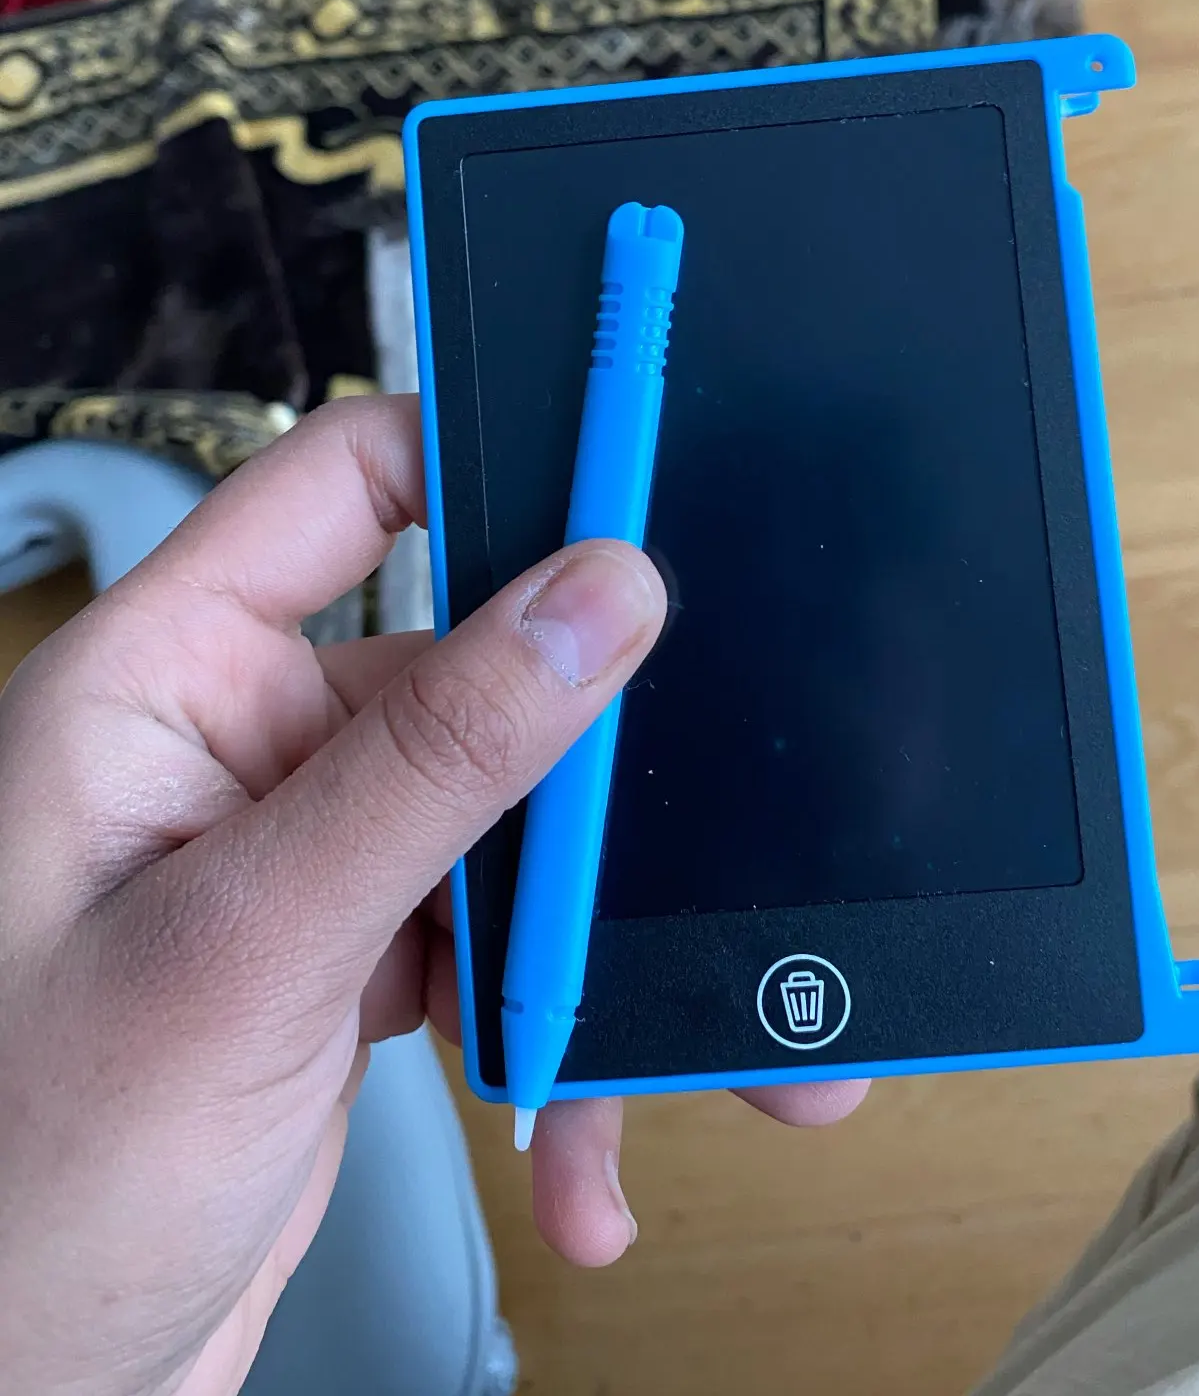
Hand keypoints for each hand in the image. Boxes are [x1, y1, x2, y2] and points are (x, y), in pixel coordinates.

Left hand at [0, 396, 867, 1395]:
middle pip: (473, 673)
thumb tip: (592, 603)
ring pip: (510, 826)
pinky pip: (498, 947)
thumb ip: (433, 766)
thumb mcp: (248, 948)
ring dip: (592, 942)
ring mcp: (304, 858)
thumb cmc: (18, 1185)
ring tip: (670, 1040)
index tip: (634, 476)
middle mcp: (242, 749)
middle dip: (592, 775)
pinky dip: (556, 1036)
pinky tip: (572, 1137)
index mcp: (167, 681)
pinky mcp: (352, 957)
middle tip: (689, 837)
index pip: (347, 482)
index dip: (488, 456)